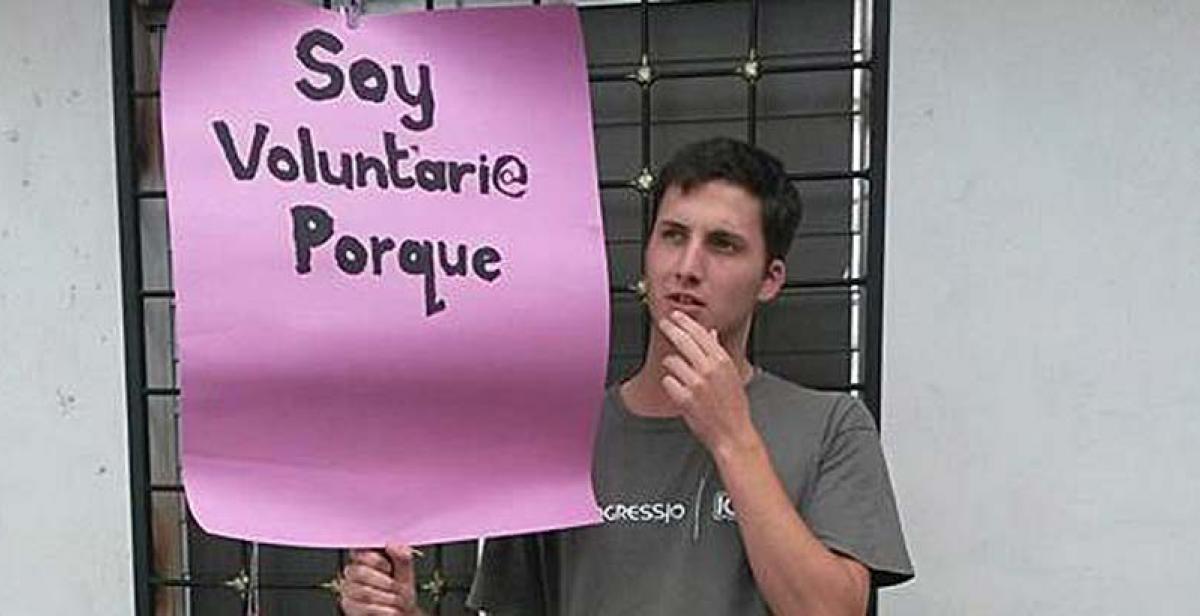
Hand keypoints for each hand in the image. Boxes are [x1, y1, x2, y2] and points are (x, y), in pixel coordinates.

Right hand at [339, 544, 421, 615]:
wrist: (400, 611)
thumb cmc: (400, 590)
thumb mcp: (405, 571)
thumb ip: (401, 556)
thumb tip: (392, 544)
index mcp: (364, 558)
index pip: (359, 551)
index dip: (375, 560)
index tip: (388, 567)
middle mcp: (353, 572)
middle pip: (359, 572)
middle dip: (383, 581)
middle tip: (395, 586)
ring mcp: (349, 589)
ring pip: (362, 591)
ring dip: (385, 597)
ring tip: (396, 600)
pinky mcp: (349, 606)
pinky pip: (362, 607)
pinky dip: (381, 609)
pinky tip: (390, 610)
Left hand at [657, 310, 757, 454]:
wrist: (732, 433)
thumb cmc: (734, 407)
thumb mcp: (732, 375)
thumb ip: (719, 353)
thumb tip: (711, 334)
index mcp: (722, 361)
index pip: (700, 333)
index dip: (685, 321)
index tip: (676, 316)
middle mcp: (709, 369)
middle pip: (683, 340)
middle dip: (670, 329)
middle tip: (663, 324)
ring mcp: (696, 383)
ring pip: (672, 361)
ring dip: (673, 367)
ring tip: (682, 377)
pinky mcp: (684, 398)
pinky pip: (667, 381)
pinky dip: (671, 385)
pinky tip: (681, 392)